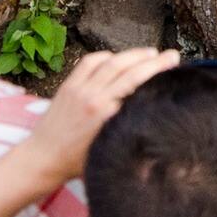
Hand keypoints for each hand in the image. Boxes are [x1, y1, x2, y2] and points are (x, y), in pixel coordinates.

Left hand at [16, 48, 178, 188]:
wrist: (42, 159)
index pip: (139, 86)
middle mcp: (94, 98)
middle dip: (154, 60)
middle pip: (130, 70)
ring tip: (150, 53)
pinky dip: (106, 56)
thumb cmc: (77, 162)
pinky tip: (117, 58)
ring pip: (111, 61)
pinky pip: (90, 62)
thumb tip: (154, 122)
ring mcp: (80, 89)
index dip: (158, 74)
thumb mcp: (109, 151)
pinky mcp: (68, 85)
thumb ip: (128, 133)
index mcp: (107, 116)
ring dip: (134, 54)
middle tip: (171, 55)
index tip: (174, 67)